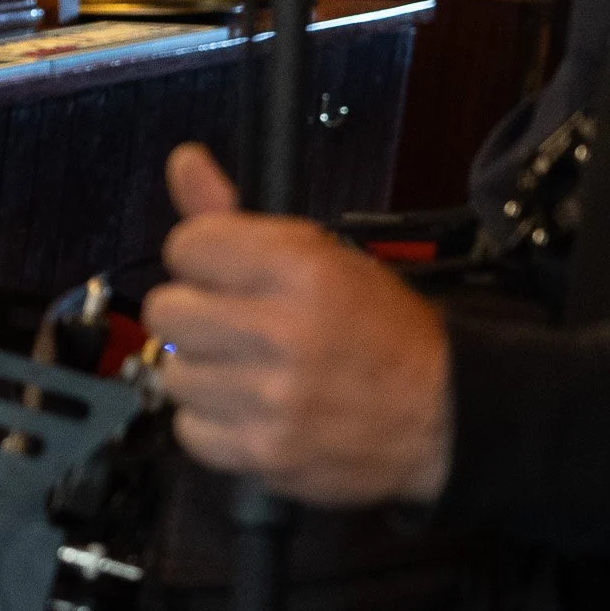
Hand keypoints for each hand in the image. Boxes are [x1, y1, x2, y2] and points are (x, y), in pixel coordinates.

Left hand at [141, 143, 452, 507]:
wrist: (445, 415)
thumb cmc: (375, 327)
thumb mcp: (318, 256)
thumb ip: (235, 216)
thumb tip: (182, 158)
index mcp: (298, 269)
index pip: (186, 246)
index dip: (201, 259)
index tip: (225, 275)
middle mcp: (281, 331)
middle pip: (165, 310)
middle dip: (194, 315)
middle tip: (233, 326)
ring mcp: (271, 398)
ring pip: (173, 372)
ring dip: (202, 372)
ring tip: (247, 372)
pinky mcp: (265, 453)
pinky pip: (188, 429)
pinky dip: (211, 424)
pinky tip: (248, 411)